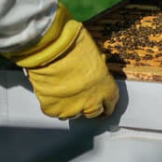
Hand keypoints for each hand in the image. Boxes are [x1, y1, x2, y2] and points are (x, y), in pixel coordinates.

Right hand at [4, 4, 118, 118]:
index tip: (101, 104)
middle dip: (88, 105)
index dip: (105, 104)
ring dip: (70, 105)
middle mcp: (92, 103)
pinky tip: (52, 91)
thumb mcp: (96, 58)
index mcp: (107, 89)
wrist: (53, 49)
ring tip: (63, 90)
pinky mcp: (52, 109)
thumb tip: (96, 71)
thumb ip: (98, 72)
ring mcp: (71, 109)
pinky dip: (53, 104)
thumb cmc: (76, 47)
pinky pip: (54, 111)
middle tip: (80, 95)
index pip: (110, 105)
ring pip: (72, 114)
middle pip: (92, 113)